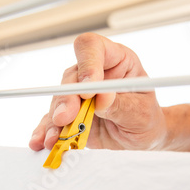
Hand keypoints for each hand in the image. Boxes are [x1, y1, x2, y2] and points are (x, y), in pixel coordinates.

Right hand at [29, 33, 167, 150]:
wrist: (142, 139)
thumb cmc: (146, 119)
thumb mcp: (141, 113)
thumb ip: (121, 105)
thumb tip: (101, 98)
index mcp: (116, 61)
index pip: (94, 48)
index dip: (87, 64)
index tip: (88, 89)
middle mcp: (94, 74)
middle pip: (71, 77)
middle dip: (66, 99)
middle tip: (65, 118)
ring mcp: (79, 95)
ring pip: (59, 100)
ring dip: (54, 121)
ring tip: (54, 139)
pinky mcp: (70, 115)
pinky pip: (53, 121)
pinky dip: (47, 132)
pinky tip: (42, 141)